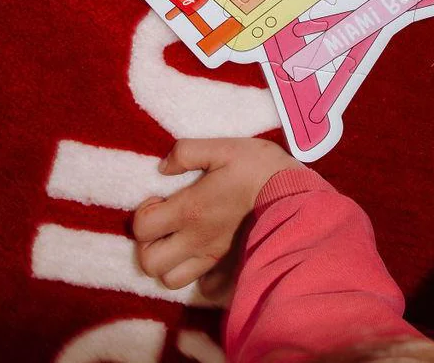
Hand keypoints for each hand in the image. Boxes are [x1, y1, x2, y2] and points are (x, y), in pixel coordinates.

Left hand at [133, 137, 302, 293]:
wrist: (291, 192)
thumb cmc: (256, 167)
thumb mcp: (222, 147)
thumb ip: (186, 152)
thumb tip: (162, 167)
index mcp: (189, 210)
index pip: (142, 228)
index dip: (142, 214)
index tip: (158, 200)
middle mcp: (195, 241)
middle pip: (149, 263)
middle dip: (149, 244)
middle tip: (165, 224)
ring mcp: (212, 259)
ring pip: (171, 280)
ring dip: (168, 262)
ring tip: (180, 240)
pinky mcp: (228, 267)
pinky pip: (203, 286)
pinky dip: (196, 274)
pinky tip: (202, 253)